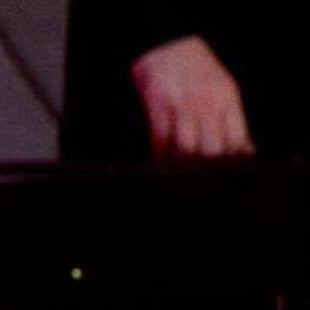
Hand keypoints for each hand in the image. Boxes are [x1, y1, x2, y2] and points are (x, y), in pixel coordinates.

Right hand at [130, 35, 254, 159]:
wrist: (166, 45)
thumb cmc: (196, 67)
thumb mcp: (222, 86)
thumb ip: (231, 117)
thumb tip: (244, 149)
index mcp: (226, 97)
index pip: (236, 139)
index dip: (232, 160)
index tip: (225, 168)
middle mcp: (206, 101)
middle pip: (210, 149)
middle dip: (206, 166)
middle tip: (201, 172)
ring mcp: (180, 104)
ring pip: (185, 149)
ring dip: (182, 163)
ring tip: (180, 167)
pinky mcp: (157, 105)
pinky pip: (160, 139)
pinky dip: (161, 154)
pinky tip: (162, 158)